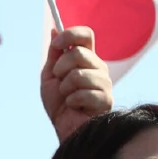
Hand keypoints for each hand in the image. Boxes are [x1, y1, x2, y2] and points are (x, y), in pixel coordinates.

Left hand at [40, 27, 112, 141]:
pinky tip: (75, 107)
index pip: (86, 35)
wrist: (64, 128)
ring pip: (79, 75)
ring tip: (68, 97)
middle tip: (60, 82)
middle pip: (79, 54)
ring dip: (65, 89)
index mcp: (86, 59)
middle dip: (60, 69)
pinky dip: (72, 101)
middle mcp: (99, 67)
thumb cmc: (59, 104)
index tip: (55, 45)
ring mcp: (105, 83)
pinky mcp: (107, 100)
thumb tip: (55, 30)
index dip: (70, 35)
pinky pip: (83, 93)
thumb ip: (54, 55)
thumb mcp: (50, 76)